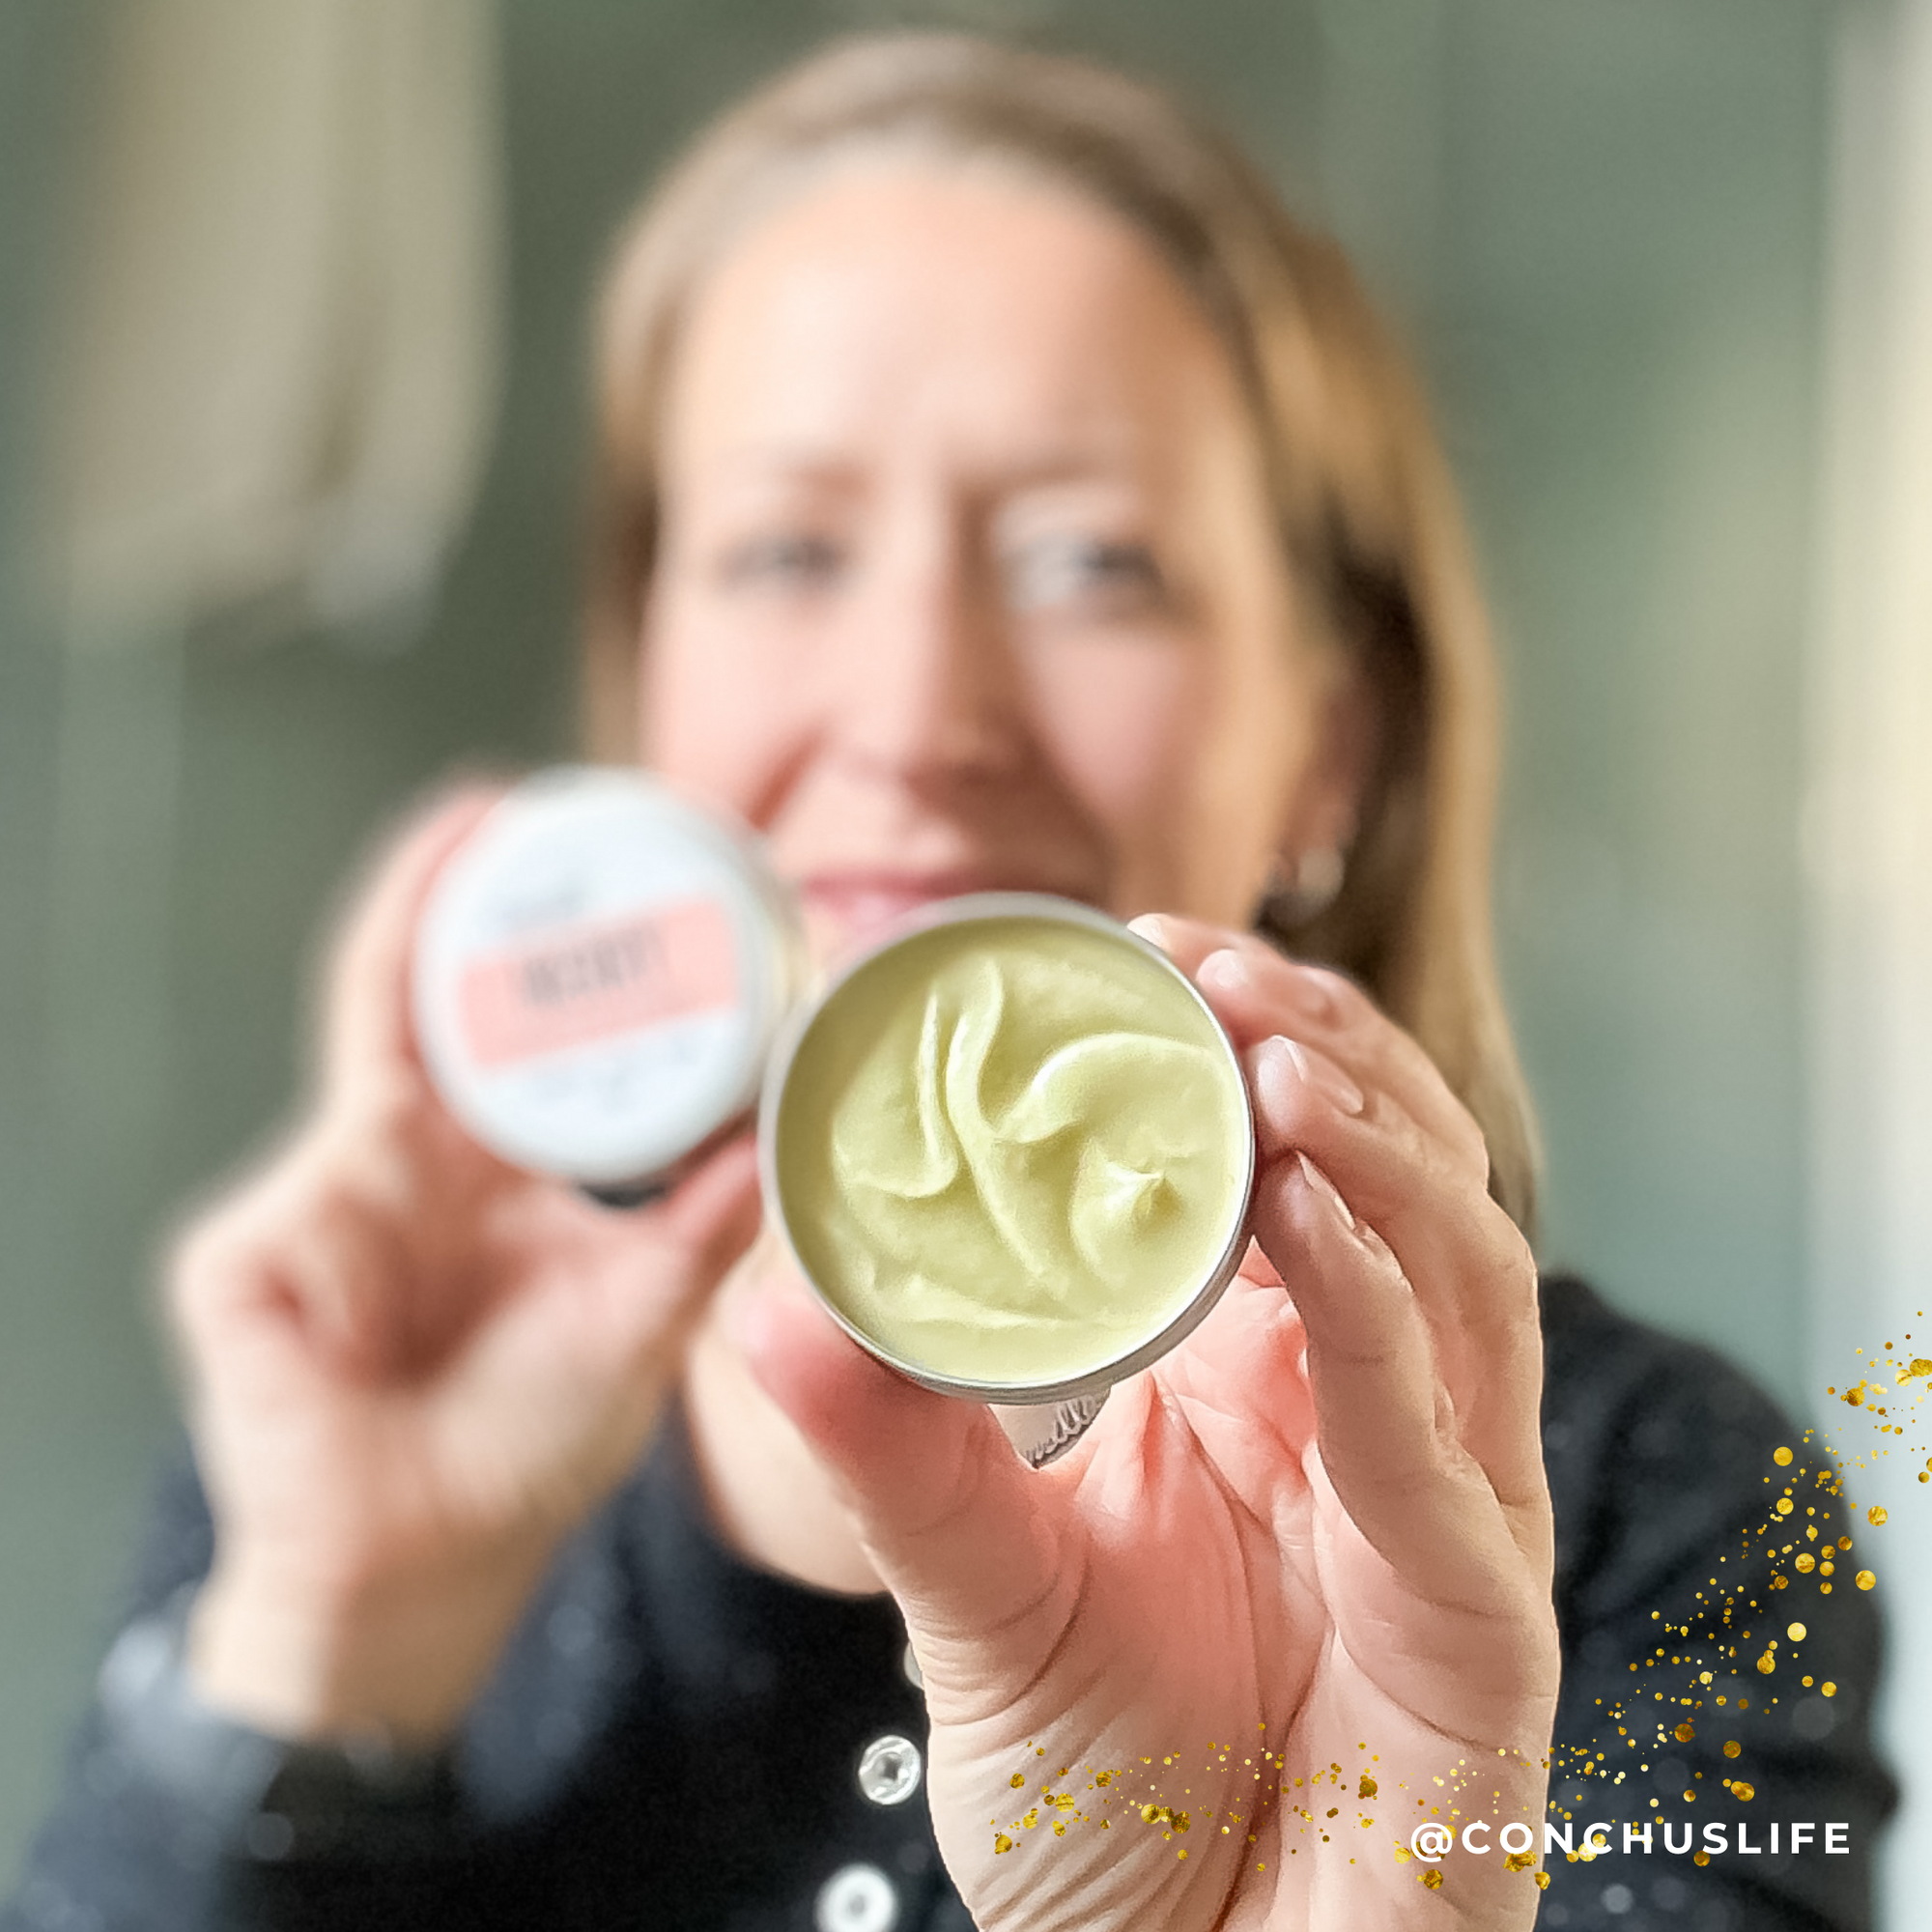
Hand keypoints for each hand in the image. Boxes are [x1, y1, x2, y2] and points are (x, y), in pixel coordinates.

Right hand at [173, 786, 761, 1745]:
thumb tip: (794, 1126)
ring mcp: (321, 1198)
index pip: (523, 1036)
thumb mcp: (641, 1312)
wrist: (425, 1572)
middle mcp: (408, 1160)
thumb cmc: (521, 1445)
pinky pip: (310, 1193)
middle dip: (460, 889)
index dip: (562, 958)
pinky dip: (363, 1167)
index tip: (624, 873)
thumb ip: (710, 1220)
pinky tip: (416, 1147)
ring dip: (418, 933)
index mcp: (493, 1171)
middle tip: (523, 801)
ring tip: (474, 833)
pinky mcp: (250, 1260)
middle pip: (426, 994)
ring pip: (365, 1044)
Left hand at [735, 919, 1556, 1929]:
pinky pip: (1440, 1435)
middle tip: (1213, 959)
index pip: (1295, 1172)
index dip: (1249, 1046)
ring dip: (1376, 1141)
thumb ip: (896, 1458)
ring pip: (1462, 1273)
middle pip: (1403, 1182)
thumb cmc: (1106, 1806)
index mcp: (1269, 1387)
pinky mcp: (1481, 1623)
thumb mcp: (977, 1601)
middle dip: (1324, 1050)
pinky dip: (1382, 1307)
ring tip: (1270, 1041)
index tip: (1151, 950)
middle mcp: (1375, 1421)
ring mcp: (1445, 1511)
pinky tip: (1309, 1206)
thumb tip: (769, 1308)